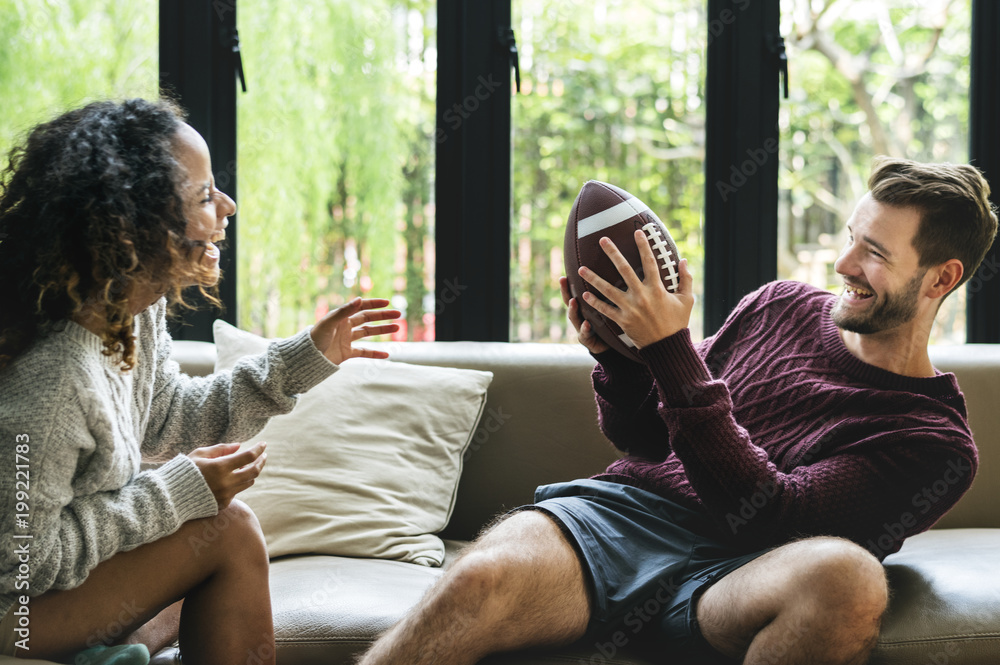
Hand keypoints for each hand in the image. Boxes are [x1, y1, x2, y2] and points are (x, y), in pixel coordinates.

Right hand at [188, 442, 266, 509]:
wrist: (171, 497)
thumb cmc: (183, 471)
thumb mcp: (200, 454)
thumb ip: (221, 449)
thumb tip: (239, 446)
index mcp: (220, 467)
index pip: (248, 456)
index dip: (258, 449)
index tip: (263, 444)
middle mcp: (226, 482)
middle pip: (254, 471)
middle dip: (261, 461)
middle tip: (263, 455)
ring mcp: (226, 495)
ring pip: (249, 482)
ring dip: (252, 472)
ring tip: (250, 464)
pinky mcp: (223, 504)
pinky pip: (238, 491)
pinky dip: (239, 482)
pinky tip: (235, 476)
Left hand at [310, 298, 401, 363]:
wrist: (306, 358)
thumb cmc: (314, 338)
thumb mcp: (329, 323)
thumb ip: (344, 311)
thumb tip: (360, 299)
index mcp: (341, 317)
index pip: (361, 307)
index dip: (374, 304)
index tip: (387, 303)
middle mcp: (345, 326)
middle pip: (368, 319)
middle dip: (383, 316)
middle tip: (398, 314)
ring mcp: (347, 340)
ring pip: (368, 333)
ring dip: (382, 330)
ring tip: (396, 327)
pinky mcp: (347, 353)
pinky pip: (364, 352)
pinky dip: (375, 353)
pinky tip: (386, 355)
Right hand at [559, 275, 609, 353]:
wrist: (610, 347)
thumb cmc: (608, 325)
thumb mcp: (606, 309)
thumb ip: (605, 297)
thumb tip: (612, 276)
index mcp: (584, 308)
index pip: (573, 293)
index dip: (567, 284)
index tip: (564, 273)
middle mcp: (579, 317)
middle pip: (569, 303)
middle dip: (565, 291)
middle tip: (563, 280)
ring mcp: (581, 329)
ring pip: (574, 318)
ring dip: (573, 309)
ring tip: (573, 301)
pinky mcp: (587, 340)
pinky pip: (584, 334)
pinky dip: (585, 329)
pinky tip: (586, 324)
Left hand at [578, 230, 693, 347]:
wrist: (667, 347)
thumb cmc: (677, 322)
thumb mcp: (687, 300)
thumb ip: (685, 279)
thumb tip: (683, 260)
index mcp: (658, 289)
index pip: (650, 262)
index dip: (644, 246)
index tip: (637, 231)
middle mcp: (642, 296)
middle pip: (625, 270)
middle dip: (613, 253)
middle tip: (602, 240)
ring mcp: (630, 308)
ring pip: (608, 290)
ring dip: (593, 278)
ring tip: (581, 268)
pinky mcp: (622, 321)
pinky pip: (605, 310)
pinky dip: (595, 302)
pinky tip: (584, 294)